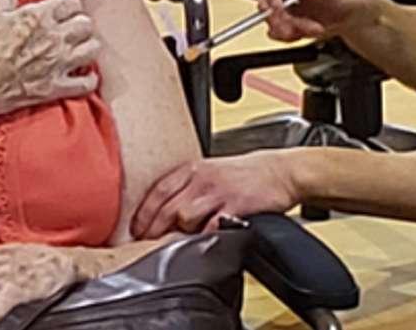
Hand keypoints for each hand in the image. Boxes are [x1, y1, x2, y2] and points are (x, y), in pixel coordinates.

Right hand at [0, 0, 100, 120]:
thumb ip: (2, 1)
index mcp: (38, 16)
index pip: (71, 3)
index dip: (69, 7)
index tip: (64, 13)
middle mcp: (53, 37)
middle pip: (86, 24)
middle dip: (81, 26)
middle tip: (73, 32)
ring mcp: (58, 63)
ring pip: (92, 49)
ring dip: (88, 49)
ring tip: (80, 51)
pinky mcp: (56, 87)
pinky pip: (87, 83)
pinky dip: (88, 80)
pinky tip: (83, 76)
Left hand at [130, 151, 299, 239]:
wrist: (281, 171)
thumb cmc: (246, 174)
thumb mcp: (211, 170)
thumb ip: (187, 187)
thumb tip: (163, 211)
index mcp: (193, 169)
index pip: (158, 191)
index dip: (142, 214)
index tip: (135, 230)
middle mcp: (203, 179)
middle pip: (166, 207)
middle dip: (152, 230)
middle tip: (146, 245)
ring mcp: (219, 192)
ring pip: (184, 217)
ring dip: (177, 234)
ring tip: (173, 245)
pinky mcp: (236, 206)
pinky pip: (211, 227)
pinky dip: (203, 237)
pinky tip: (200, 243)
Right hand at [254, 0, 383, 41]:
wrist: (354, 15)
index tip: (278, 9)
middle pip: (264, 3)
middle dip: (282, 19)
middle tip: (297, 27)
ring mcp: (282, 3)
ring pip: (271, 21)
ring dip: (291, 29)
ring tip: (313, 28)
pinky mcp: (284, 21)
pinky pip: (277, 33)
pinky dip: (292, 37)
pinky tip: (308, 31)